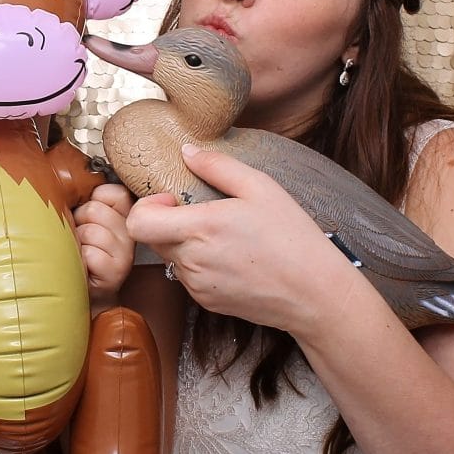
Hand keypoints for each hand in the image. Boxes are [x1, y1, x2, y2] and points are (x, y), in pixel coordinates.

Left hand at [73, 182, 134, 310]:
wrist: (80, 291)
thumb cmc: (79, 252)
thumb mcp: (84, 221)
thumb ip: (88, 201)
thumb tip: (71, 183)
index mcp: (125, 215)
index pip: (113, 192)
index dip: (94, 200)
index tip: (90, 215)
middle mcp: (130, 233)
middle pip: (96, 210)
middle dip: (80, 221)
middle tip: (81, 237)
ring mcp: (126, 253)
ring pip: (91, 231)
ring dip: (78, 242)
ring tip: (80, 251)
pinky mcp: (117, 271)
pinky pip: (89, 253)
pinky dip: (80, 259)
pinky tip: (84, 266)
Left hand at [125, 145, 354, 337]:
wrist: (315, 294)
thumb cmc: (292, 237)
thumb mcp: (261, 187)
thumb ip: (217, 165)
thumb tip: (187, 152)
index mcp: (200, 228)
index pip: (138, 223)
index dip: (146, 207)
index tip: (171, 200)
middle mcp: (191, 260)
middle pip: (153, 237)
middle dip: (167, 222)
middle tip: (201, 214)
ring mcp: (197, 285)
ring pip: (170, 257)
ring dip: (185, 244)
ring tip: (224, 238)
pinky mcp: (206, 302)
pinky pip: (188, 277)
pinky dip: (200, 264)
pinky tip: (231, 258)